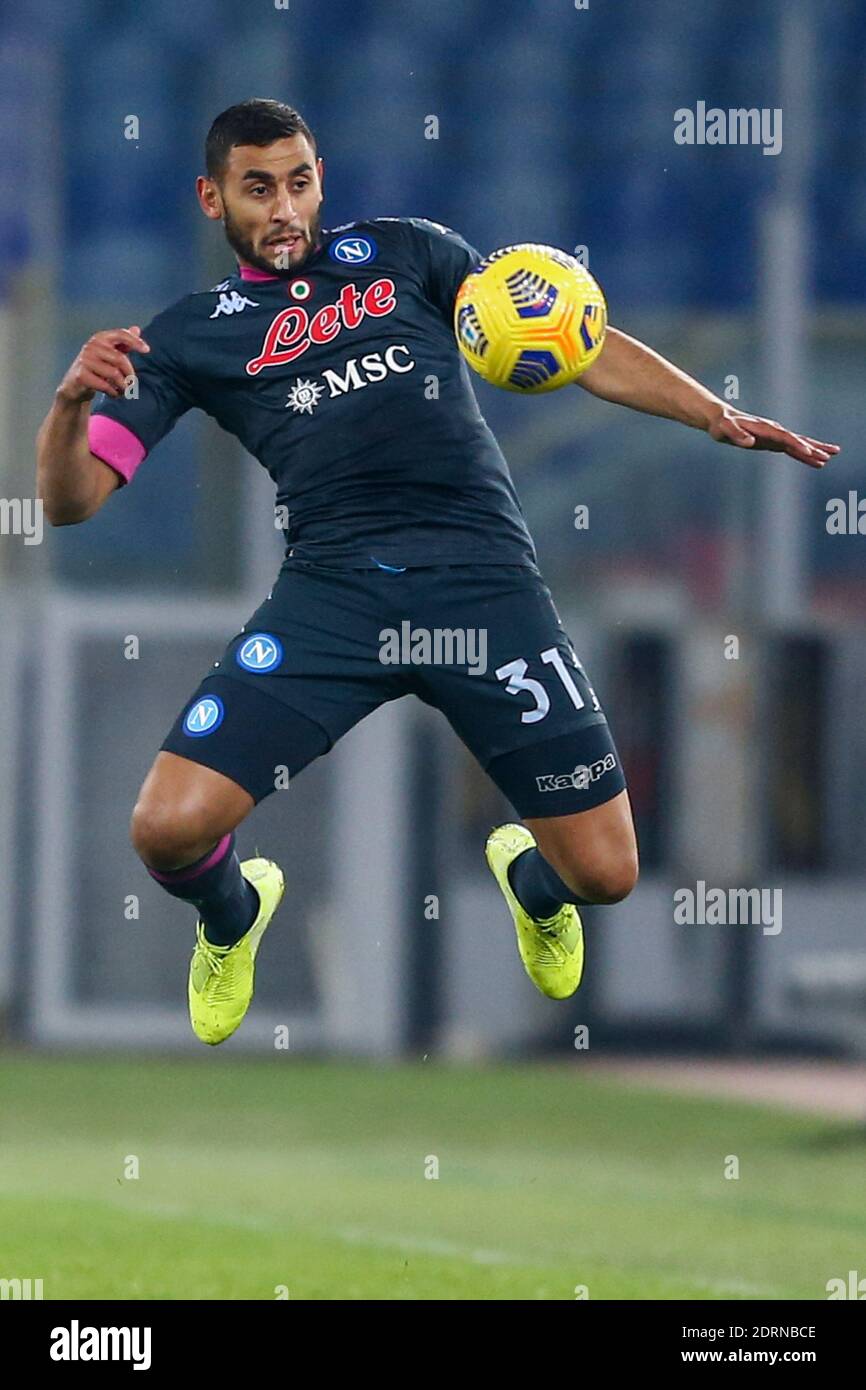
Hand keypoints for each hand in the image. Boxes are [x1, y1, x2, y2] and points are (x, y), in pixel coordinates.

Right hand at [56, 326, 149, 402]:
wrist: (74, 385)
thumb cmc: (97, 368)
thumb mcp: (109, 353)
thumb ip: (123, 343)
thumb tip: (136, 328)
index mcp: (100, 338)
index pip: (120, 335)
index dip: (135, 341)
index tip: (147, 350)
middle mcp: (91, 346)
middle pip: (121, 359)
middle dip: (130, 374)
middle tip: (132, 384)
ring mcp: (85, 360)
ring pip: (114, 374)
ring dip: (123, 386)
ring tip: (123, 391)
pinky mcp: (81, 375)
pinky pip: (106, 386)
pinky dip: (114, 393)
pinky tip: (114, 394)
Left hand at [707, 406, 839, 468]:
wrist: (720, 418)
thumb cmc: (721, 424)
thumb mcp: (724, 429)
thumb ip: (736, 435)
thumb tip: (749, 443)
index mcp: (764, 428)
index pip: (784, 438)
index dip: (796, 445)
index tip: (809, 452)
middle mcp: (772, 430)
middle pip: (797, 439)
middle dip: (814, 447)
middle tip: (831, 454)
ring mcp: (773, 436)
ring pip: (797, 443)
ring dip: (813, 450)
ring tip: (831, 456)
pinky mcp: (771, 442)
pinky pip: (790, 448)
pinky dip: (802, 453)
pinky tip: (813, 458)